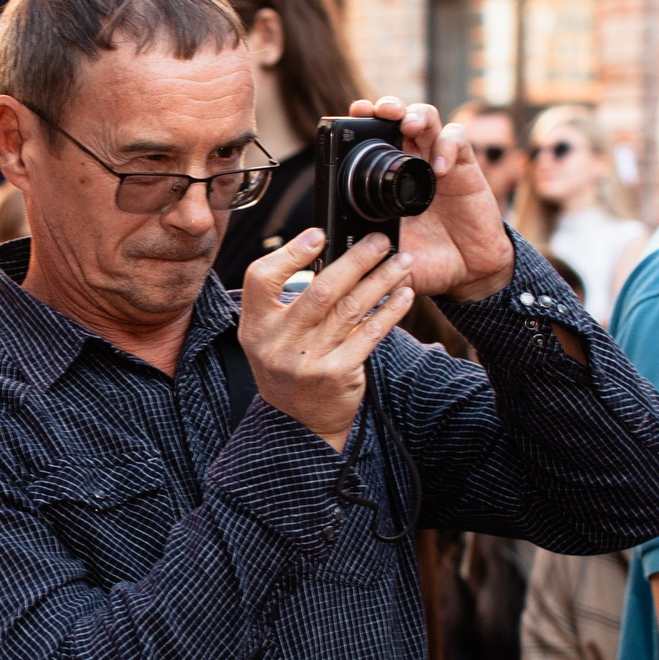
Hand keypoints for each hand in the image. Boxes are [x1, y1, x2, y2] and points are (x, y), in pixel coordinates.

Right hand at [238, 227, 417, 450]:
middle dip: (355, 260)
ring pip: (350, 309)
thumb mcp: (269, 337)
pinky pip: (369, 334)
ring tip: (402, 263)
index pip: (261, 278)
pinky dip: (389, 312)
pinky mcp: (337, 374)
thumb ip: (285, 301)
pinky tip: (403, 296)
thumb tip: (323, 253)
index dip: (290, 253)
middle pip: (319, 290)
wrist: (299, 424)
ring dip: (380, 281)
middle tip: (378, 241)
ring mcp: (308, 361)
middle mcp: (278, 343)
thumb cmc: (289, 369)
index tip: (320, 235)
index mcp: (255, 326)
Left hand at [346, 96, 516, 301]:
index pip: (372, 140)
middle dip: (387, 107)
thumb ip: (367, 260)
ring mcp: (438, 162)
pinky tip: (440, 168)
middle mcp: (411, 163)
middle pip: (398, 118)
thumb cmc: (426, 262)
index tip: (349, 117)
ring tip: (408, 124)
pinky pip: (457, 140)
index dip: (362, 124)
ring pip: (427, 119)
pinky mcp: (465, 167)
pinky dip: (448, 146)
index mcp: (387, 180)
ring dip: (416, 114)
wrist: (468, 272)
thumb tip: (334, 265)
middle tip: (377, 111)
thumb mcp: (389, 262)